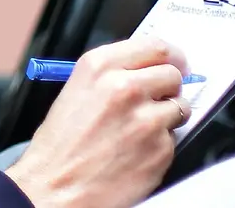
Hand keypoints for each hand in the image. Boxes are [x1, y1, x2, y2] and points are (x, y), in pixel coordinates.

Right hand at [3, 37, 190, 207]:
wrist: (54, 188)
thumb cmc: (59, 147)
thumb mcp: (76, 91)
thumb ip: (112, 74)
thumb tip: (145, 69)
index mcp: (99, 67)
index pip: (156, 46)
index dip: (170, 56)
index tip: (177, 62)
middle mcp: (125, 87)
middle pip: (173, 74)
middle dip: (168, 87)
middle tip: (157, 99)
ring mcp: (146, 119)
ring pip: (180, 107)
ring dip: (167, 117)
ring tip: (140, 130)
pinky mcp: (160, 149)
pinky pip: (173, 139)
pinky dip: (160, 145)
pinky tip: (137, 151)